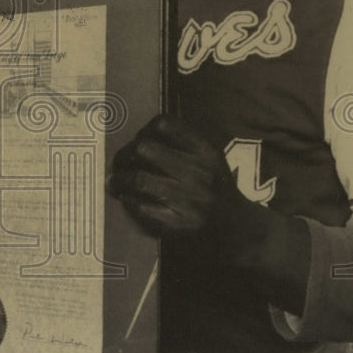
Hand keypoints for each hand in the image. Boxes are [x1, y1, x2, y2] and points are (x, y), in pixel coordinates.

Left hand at [108, 114, 247, 238]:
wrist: (237, 228)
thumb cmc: (216, 187)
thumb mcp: (209, 157)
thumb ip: (181, 143)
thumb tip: (138, 139)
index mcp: (204, 151)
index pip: (164, 124)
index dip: (142, 130)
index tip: (137, 140)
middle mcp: (197, 172)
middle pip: (144, 149)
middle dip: (124, 155)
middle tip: (119, 163)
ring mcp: (188, 199)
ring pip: (139, 179)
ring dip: (120, 180)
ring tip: (114, 182)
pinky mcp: (179, 223)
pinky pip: (142, 207)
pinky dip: (129, 201)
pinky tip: (127, 199)